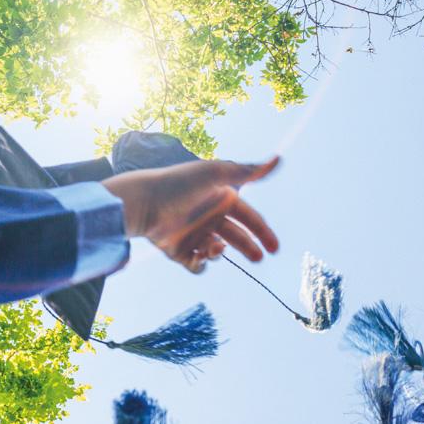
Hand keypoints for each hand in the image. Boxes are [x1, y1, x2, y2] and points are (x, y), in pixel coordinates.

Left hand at [102, 156, 279, 273]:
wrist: (143, 202)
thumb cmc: (179, 184)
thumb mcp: (217, 173)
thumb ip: (248, 171)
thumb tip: (279, 159)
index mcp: (220, 200)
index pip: (248, 218)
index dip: (262, 232)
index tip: (274, 248)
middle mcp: (209, 218)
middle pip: (237, 237)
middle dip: (250, 248)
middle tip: (259, 258)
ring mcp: (194, 235)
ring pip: (218, 251)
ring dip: (221, 252)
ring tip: (215, 247)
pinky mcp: (179, 251)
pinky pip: (197, 265)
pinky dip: (201, 265)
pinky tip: (200, 257)